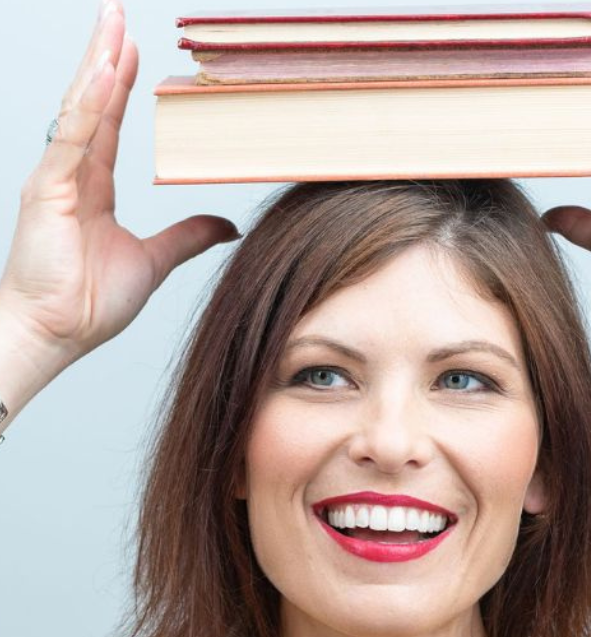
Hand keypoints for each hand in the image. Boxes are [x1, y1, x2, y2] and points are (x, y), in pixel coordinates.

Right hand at [0, 1, 238, 367]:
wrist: (56, 333)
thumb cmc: (86, 304)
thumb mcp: (152, 262)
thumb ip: (186, 237)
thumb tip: (225, 225)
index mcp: (91, 188)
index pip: (107, 123)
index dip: (121, 85)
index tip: (135, 50)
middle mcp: (69, 174)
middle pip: (90, 103)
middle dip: (105, 57)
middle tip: (118, 15)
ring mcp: (55, 177)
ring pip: (79, 110)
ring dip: (97, 66)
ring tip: (113, 26)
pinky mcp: (46, 189)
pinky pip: (71, 137)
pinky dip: (87, 104)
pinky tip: (103, 73)